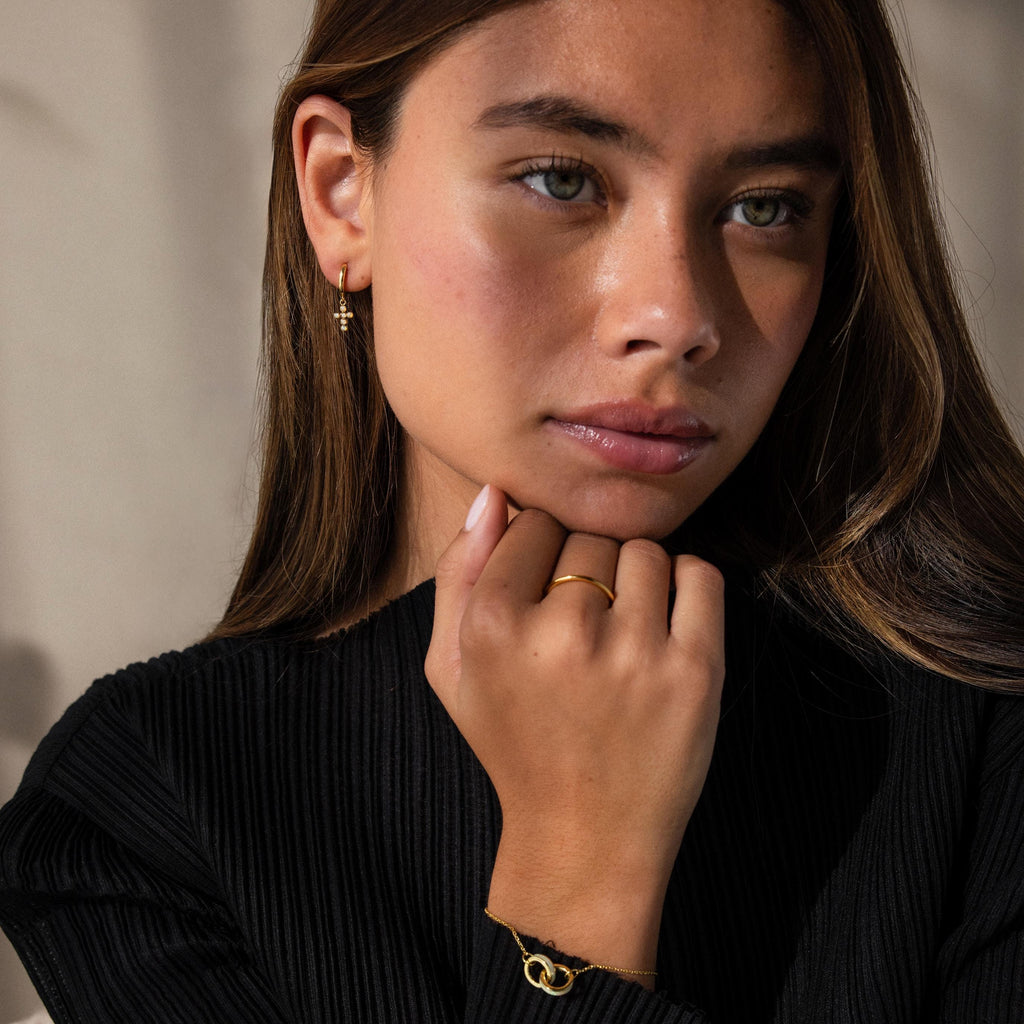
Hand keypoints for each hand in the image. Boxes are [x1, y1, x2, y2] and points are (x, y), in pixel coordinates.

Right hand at [425, 484, 723, 975]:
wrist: (584, 835)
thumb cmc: (514, 742)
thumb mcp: (451, 667)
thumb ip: (457, 573)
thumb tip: (494, 492)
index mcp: (492, 625)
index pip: (532, 522)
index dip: (540, 553)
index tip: (546, 594)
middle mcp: (562, 632)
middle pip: (589, 536)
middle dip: (586, 569)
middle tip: (583, 628)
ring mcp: (633, 651)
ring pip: (644, 551)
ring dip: (636, 580)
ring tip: (622, 632)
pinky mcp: (695, 670)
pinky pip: (700, 574)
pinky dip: (686, 587)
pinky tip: (664, 625)